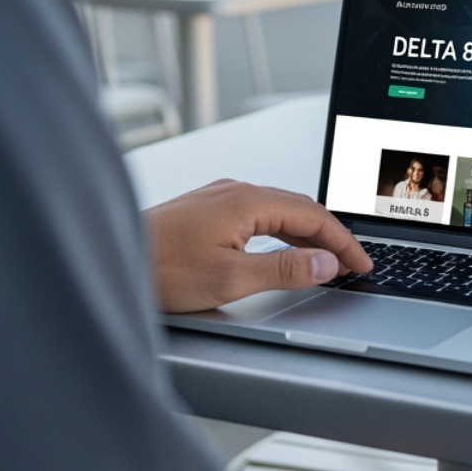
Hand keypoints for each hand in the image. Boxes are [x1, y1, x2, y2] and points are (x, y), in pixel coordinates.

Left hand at [145, 179, 372, 312]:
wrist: (111, 257)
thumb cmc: (158, 267)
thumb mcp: (230, 278)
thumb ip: (283, 270)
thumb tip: (324, 263)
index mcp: (247, 201)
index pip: (314, 217)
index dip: (343, 242)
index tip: (360, 264)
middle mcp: (236, 192)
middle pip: (301, 209)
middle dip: (331, 236)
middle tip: (352, 264)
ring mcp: (221, 198)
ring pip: (281, 211)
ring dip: (308, 235)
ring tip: (326, 261)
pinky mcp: (208, 210)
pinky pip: (261, 215)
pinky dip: (284, 233)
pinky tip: (286, 250)